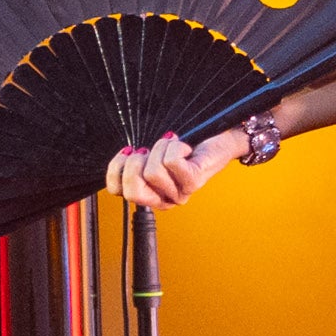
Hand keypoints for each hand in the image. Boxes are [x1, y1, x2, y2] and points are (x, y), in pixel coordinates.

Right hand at [105, 128, 247, 210]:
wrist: (219, 138)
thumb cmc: (186, 145)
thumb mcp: (154, 152)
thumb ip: (137, 159)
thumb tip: (123, 156)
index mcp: (151, 193)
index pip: (118, 192)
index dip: (116, 169)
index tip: (128, 151)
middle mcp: (164, 198)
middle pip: (132, 191)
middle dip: (134, 164)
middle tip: (146, 150)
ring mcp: (180, 192)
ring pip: (152, 173)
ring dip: (159, 149)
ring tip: (172, 144)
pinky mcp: (193, 181)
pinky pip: (171, 162)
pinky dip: (175, 146)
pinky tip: (185, 147)